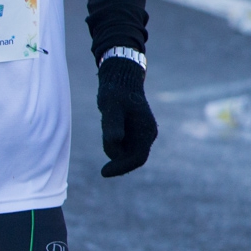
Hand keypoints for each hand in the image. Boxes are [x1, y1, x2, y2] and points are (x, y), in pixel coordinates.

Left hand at [96, 56, 156, 176]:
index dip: (121, 168)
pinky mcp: (136, 131)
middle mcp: (148, 134)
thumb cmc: (115, 92)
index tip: (103, 172)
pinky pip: (125, 146)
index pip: (138, 158)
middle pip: (133, 158)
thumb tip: (116, 143)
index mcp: (147, 130)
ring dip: (115, 150)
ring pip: (128, 152)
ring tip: (106, 129)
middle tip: (102, 153)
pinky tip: (108, 130)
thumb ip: (112, 126)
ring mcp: (143, 133)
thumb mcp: (110, 108)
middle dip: (117, 161)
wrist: (121, 78)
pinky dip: (115, 145)